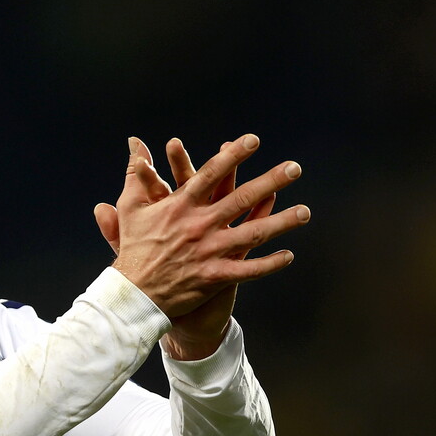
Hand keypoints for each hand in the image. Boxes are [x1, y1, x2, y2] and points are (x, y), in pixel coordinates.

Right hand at [94, 134, 309, 358]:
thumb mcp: (131, 206)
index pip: (210, 175)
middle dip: (270, 181)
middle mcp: (199, 225)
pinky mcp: (215, 277)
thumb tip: (134, 142)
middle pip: (241, 199)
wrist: (134, 294)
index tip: (253, 140)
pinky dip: (269, 264)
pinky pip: (249, 270)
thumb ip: (136, 172)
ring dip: (282, 223)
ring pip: (253, 234)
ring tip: (305, 212)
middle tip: (294, 168)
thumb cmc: (133, 247)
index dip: (232, 156)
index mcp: (180, 206)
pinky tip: (289, 256)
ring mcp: (210, 251)